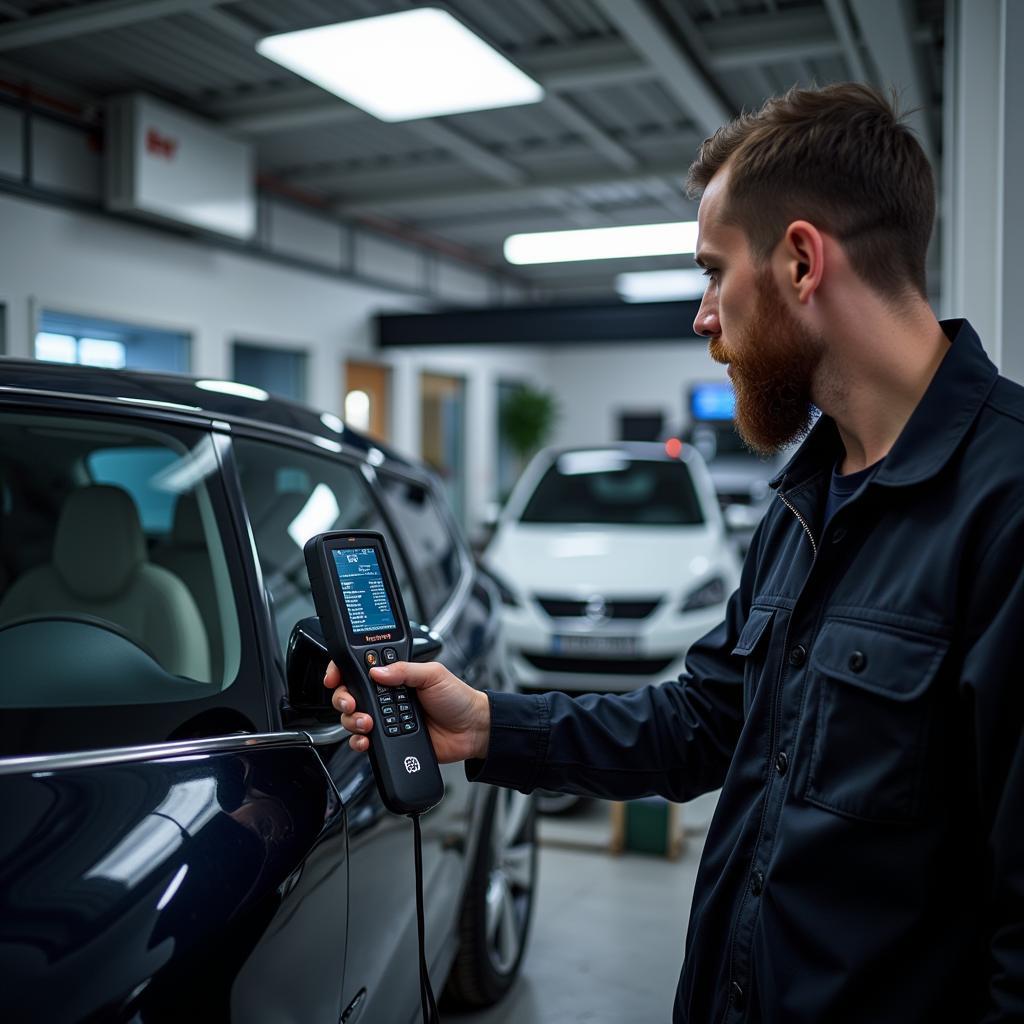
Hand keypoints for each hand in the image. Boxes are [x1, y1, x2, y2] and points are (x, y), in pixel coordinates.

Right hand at [324, 660, 490, 762]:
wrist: (472, 730)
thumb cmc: (457, 698)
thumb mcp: (433, 675)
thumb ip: (405, 670)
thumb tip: (377, 671)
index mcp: (395, 675)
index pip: (360, 668)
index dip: (342, 671)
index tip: (334, 677)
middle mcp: (385, 696)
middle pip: (350, 694)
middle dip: (343, 699)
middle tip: (352, 703)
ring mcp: (385, 718)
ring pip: (352, 718)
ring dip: (352, 721)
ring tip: (367, 723)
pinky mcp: (388, 740)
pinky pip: (364, 741)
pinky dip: (359, 741)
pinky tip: (366, 739)